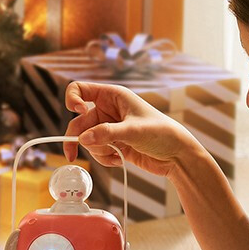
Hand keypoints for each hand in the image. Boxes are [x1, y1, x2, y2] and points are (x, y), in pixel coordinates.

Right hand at [64, 81, 198, 177]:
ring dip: (97, 150)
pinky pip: (97, 152)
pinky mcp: (113, 144)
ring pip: (87, 140)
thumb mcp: (133, 130)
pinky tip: (119, 159)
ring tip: (115, 154)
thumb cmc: (161, 133)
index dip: (73, 100)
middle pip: (79, 122)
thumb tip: (82, 139)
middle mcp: (108, 110)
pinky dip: (104, 158)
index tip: (78, 112)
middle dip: (77, 138)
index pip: (80, 89)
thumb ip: (106, 134)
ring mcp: (109, 128)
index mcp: (112, 96)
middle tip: (71, 154)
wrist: (177, 155)